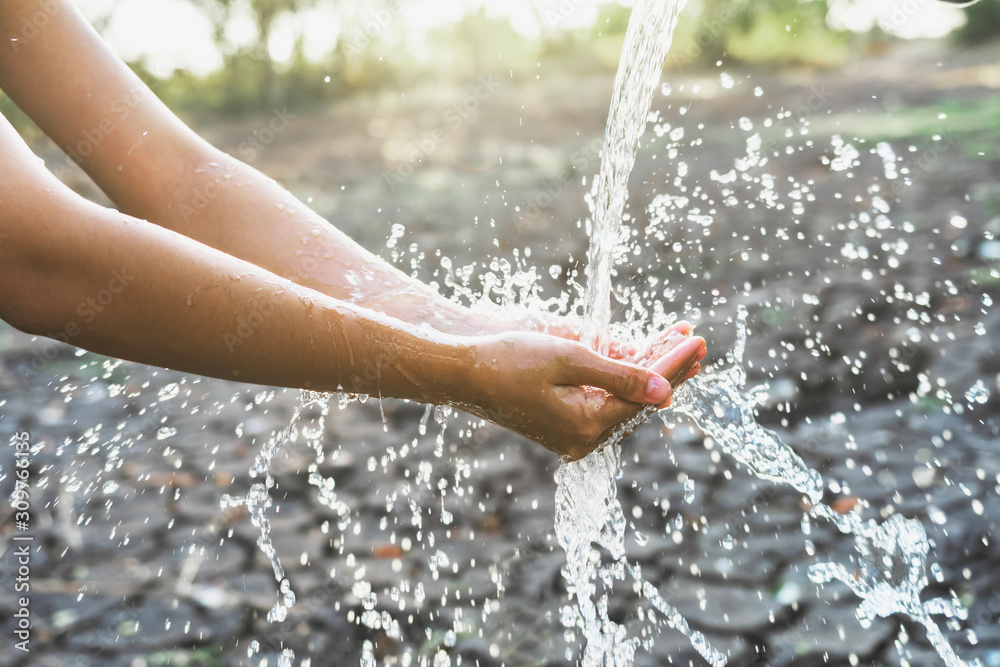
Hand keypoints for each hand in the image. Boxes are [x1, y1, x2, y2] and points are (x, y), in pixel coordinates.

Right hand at [457, 327, 705, 459]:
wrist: (463, 373)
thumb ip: (620, 375)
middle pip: (640, 402)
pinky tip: (643, 360)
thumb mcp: (569, 360)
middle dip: (669, 369)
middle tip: (698, 342)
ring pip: (625, 401)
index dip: (673, 365)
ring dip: (650, 372)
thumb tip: (665, 391)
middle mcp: (583, 439)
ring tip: (679, 345)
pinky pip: (605, 402)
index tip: (695, 340)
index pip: (645, 395)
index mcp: (586, 426)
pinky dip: (625, 379)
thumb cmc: (510, 361)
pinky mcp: (564, 424)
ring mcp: (573, 434)